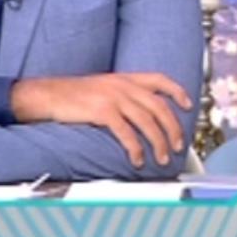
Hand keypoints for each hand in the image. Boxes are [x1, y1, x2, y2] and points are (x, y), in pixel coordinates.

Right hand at [11, 73, 192, 168]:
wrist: (48, 94)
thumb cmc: (74, 94)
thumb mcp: (104, 86)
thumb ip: (124, 93)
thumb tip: (142, 112)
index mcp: (126, 78)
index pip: (160, 79)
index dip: (177, 91)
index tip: (188, 104)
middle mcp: (123, 85)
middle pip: (159, 106)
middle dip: (173, 128)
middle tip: (178, 145)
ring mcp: (114, 97)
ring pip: (147, 121)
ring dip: (158, 142)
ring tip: (163, 157)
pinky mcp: (103, 111)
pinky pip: (126, 132)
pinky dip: (136, 148)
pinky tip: (138, 159)